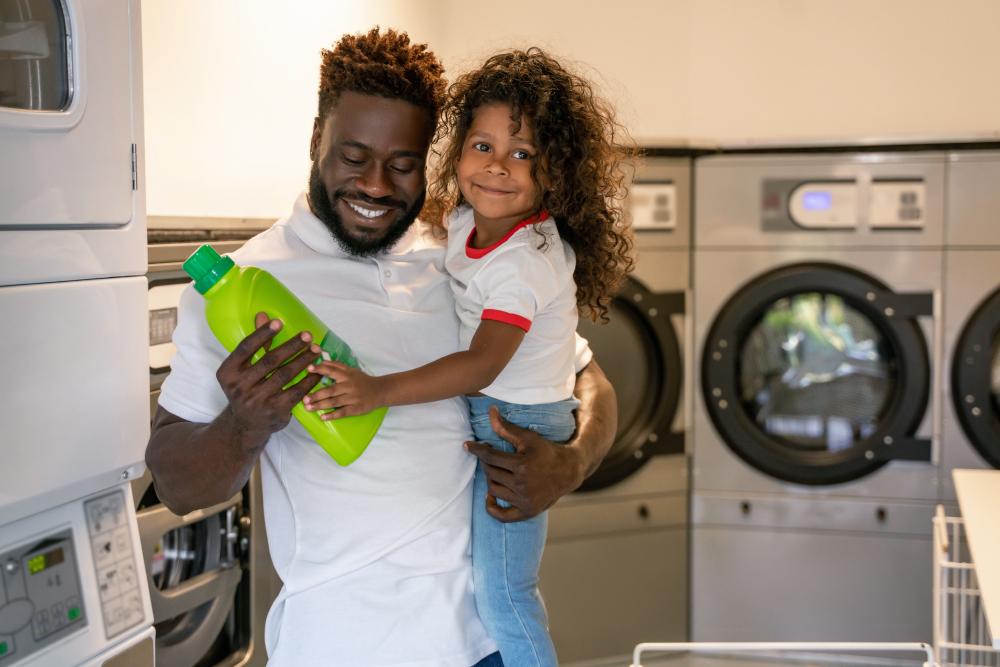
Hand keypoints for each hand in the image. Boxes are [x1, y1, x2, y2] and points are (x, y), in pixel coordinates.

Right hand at [215, 312, 322, 442]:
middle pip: (270, 360)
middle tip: (307, 336)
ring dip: (304, 360)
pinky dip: (309, 380)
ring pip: (286, 374)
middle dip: (292, 346)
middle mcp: (239, 387)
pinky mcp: (275, 411)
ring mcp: (257, 400)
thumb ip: (255, 344)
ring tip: (316, 350)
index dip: (263, 334)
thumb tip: (263, 315)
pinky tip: (318, 371)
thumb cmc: (246, 389)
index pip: (246, 348)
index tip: (279, 322)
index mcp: (228, 372)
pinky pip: (296, 391)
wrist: (246, 424)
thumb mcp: (243, 369)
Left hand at [303, 360, 386, 417]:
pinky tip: (323, 417)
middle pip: (331, 390)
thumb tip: (321, 361)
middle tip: (304, 399)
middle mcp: (349, 386)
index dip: (320, 370)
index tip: (308, 369)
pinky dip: (333, 415)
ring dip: (320, 405)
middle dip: (316, 395)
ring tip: (308, 408)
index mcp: (347, 375)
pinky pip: (343, 412)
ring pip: (334, 402)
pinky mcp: (356, 409)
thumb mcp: (351, 370)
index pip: (332, 370)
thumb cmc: (362, 380)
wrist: (380, 391)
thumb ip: (336, 366)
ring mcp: (353, 398)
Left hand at [464, 406, 585, 522]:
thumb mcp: (528, 438)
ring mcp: (524, 500)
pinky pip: (503, 516)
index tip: (467, 445)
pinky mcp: (527, 511)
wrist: (568, 471)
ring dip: (490, 479)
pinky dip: (492, 509)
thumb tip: (491, 411)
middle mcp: (522, 485)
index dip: (477, 449)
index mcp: (521, 466)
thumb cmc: (547, 452)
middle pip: (490, 473)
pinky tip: (489, 498)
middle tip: (489, 456)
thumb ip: (506, 428)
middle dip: (486, 463)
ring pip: (493, 490)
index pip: (490, 457)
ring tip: (496, 471)